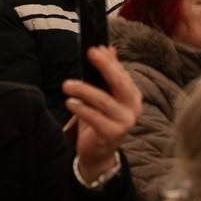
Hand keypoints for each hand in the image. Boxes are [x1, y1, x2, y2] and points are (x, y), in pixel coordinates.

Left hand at [62, 46, 141, 182]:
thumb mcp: (104, 95)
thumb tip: (107, 48)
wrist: (99, 152)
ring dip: (84, 90)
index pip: (121, 74)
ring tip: (67, 85)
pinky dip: (81, 109)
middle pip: (119, 83)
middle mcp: (133, 108)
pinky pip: (95, 118)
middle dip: (104, 66)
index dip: (109, 61)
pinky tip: (70, 102)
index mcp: (133, 96)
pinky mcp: (112, 134)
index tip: (95, 48)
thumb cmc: (101, 120)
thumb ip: (108, 73)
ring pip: (103, 101)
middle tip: (90, 53)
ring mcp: (125, 122)